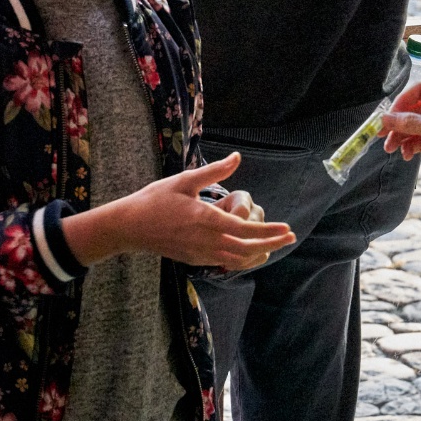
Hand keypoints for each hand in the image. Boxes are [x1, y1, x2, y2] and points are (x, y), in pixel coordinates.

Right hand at [65, 153, 295, 269]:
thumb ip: (214, 171)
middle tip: (290, 237)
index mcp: (206, 219)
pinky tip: (249, 252)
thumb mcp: (185, 180)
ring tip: (274, 246)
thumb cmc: (155, 199)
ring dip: (259, 254)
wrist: (129, 227)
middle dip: (272, 244)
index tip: (287, 228)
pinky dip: (241, 259)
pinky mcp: (194, 260)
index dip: (269, 231)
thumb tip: (238, 157)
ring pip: (237, 260)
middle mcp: (206, 240)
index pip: (245, 230)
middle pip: (247, 249)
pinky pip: (224, 262)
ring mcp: (200, 254)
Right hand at [377, 80, 420, 195]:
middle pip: (412, 109)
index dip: (402, 101)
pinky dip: (408, 146)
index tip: (390, 115)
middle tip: (382, 132)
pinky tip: (406, 154)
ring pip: (412, 126)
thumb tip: (388, 117)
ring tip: (391, 147)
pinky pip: (416, 140)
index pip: (419, 90)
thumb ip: (412, 123)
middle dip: (397, 122)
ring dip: (399, 136)